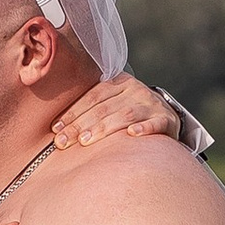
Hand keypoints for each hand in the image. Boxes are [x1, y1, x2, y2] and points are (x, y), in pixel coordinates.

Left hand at [51, 70, 184, 153]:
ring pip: (124, 115)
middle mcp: (134, 90)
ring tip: (85, 141)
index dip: (73, 112)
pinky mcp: (166, 119)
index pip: (92, 97)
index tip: (56, 129)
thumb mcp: (113, 103)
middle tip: (63, 141)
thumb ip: (92, 108)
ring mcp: (151, 104)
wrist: (167, 116)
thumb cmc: (130, 113)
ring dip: (103, 128)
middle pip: (103, 107)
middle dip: (80, 125)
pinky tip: (131, 134)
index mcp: (118, 82)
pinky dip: (144, 128)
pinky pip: (155, 124)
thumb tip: (57, 127)